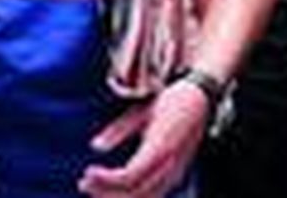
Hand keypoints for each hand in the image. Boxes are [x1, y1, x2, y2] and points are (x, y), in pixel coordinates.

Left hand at [80, 80, 210, 196]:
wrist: (202, 98)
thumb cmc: (171, 100)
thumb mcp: (142, 111)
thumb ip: (119, 130)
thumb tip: (95, 146)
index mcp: (160, 146)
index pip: (130, 176)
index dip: (106, 180)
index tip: (87, 173)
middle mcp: (170, 164)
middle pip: (136, 192)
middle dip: (107, 193)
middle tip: (84, 184)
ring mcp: (177, 171)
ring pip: (145, 197)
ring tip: (95, 190)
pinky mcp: (178, 174)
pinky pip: (155, 194)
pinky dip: (134, 196)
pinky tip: (117, 191)